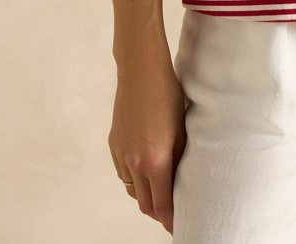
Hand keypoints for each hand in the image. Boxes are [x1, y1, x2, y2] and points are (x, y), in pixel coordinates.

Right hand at [108, 50, 188, 235]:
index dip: (170, 219)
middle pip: (144, 203)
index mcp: (154, 161)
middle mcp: (134, 163)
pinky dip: (134, 179)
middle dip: (158, 212)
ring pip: (132, 189)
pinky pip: (123, 173)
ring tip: (160, 192)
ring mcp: (120, 154)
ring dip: (145, 195)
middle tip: (172, 212)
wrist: (141, 70)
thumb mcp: (181, 128)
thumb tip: (181, 179)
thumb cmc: (168, 94)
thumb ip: (179, 159)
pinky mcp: (114, 144)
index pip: (161, 204)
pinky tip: (146, 170)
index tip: (178, 225)